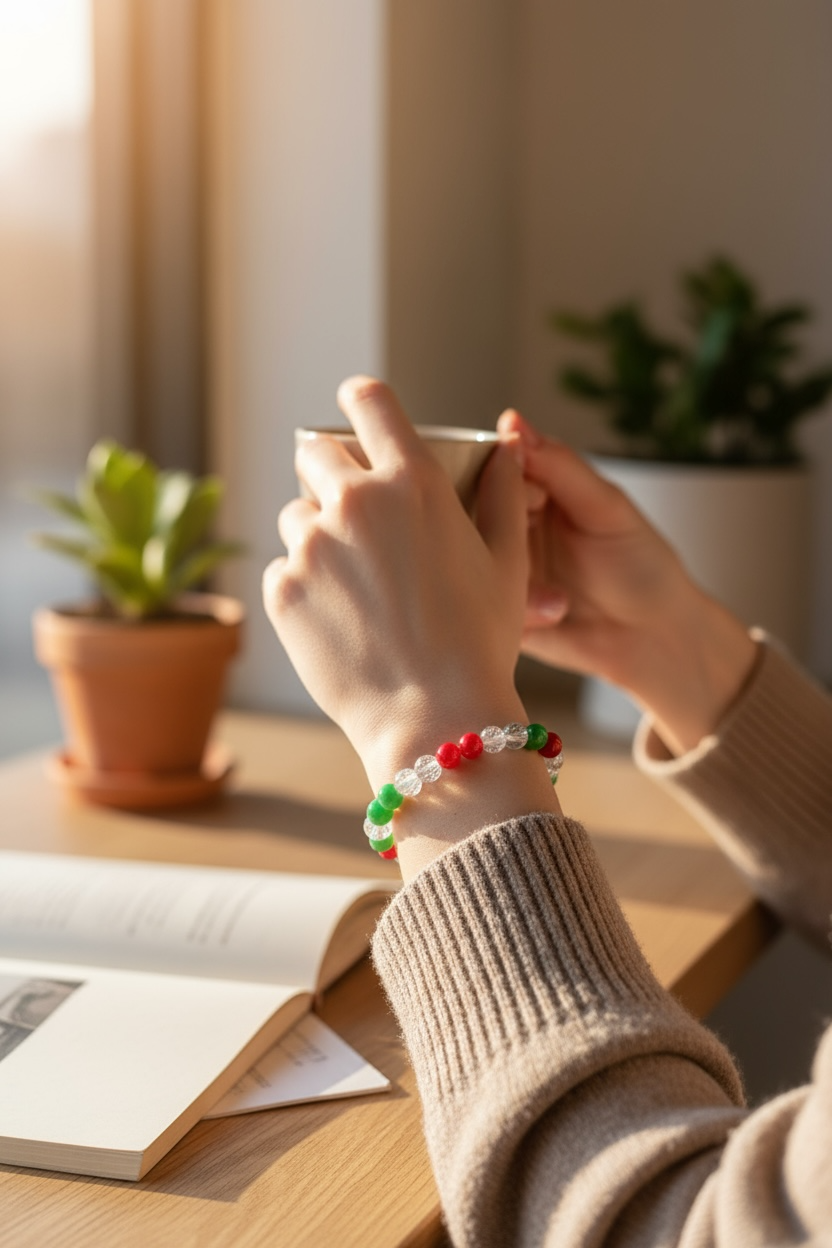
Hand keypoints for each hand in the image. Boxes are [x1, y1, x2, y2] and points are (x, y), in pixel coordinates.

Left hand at [263, 379, 560, 875]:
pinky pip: (283, 568)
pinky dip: (304, 585)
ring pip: (297, 516)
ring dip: (318, 535)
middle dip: (332, 472)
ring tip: (357, 585)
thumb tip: (508, 446)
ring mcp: (310, 546)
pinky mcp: (281, 590)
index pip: (370, 403)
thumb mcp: (507, 562)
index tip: (356, 409)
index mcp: (413, 482)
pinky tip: (342, 620)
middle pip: (316, 453)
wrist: (436, 720)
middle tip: (356, 514)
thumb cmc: (481, 641)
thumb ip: (502, 494)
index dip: (361, 401)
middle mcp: (354, 502)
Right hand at [499, 410, 758, 754]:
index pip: (487, 469)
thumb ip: (560, 466)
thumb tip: (511, 421)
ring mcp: (498, 573)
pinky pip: (482, 608)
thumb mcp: (606, 508)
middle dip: (490, 532)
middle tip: (528, 547)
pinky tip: (557, 612)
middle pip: (466, 515)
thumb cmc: (641, 566)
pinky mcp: (498, 615)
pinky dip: (516, 609)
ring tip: (559, 593)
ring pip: (469, 564)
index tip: (530, 499)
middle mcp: (506, 530)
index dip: (496, 480)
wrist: (656, 638)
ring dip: (507, 576)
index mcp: (530, 492)